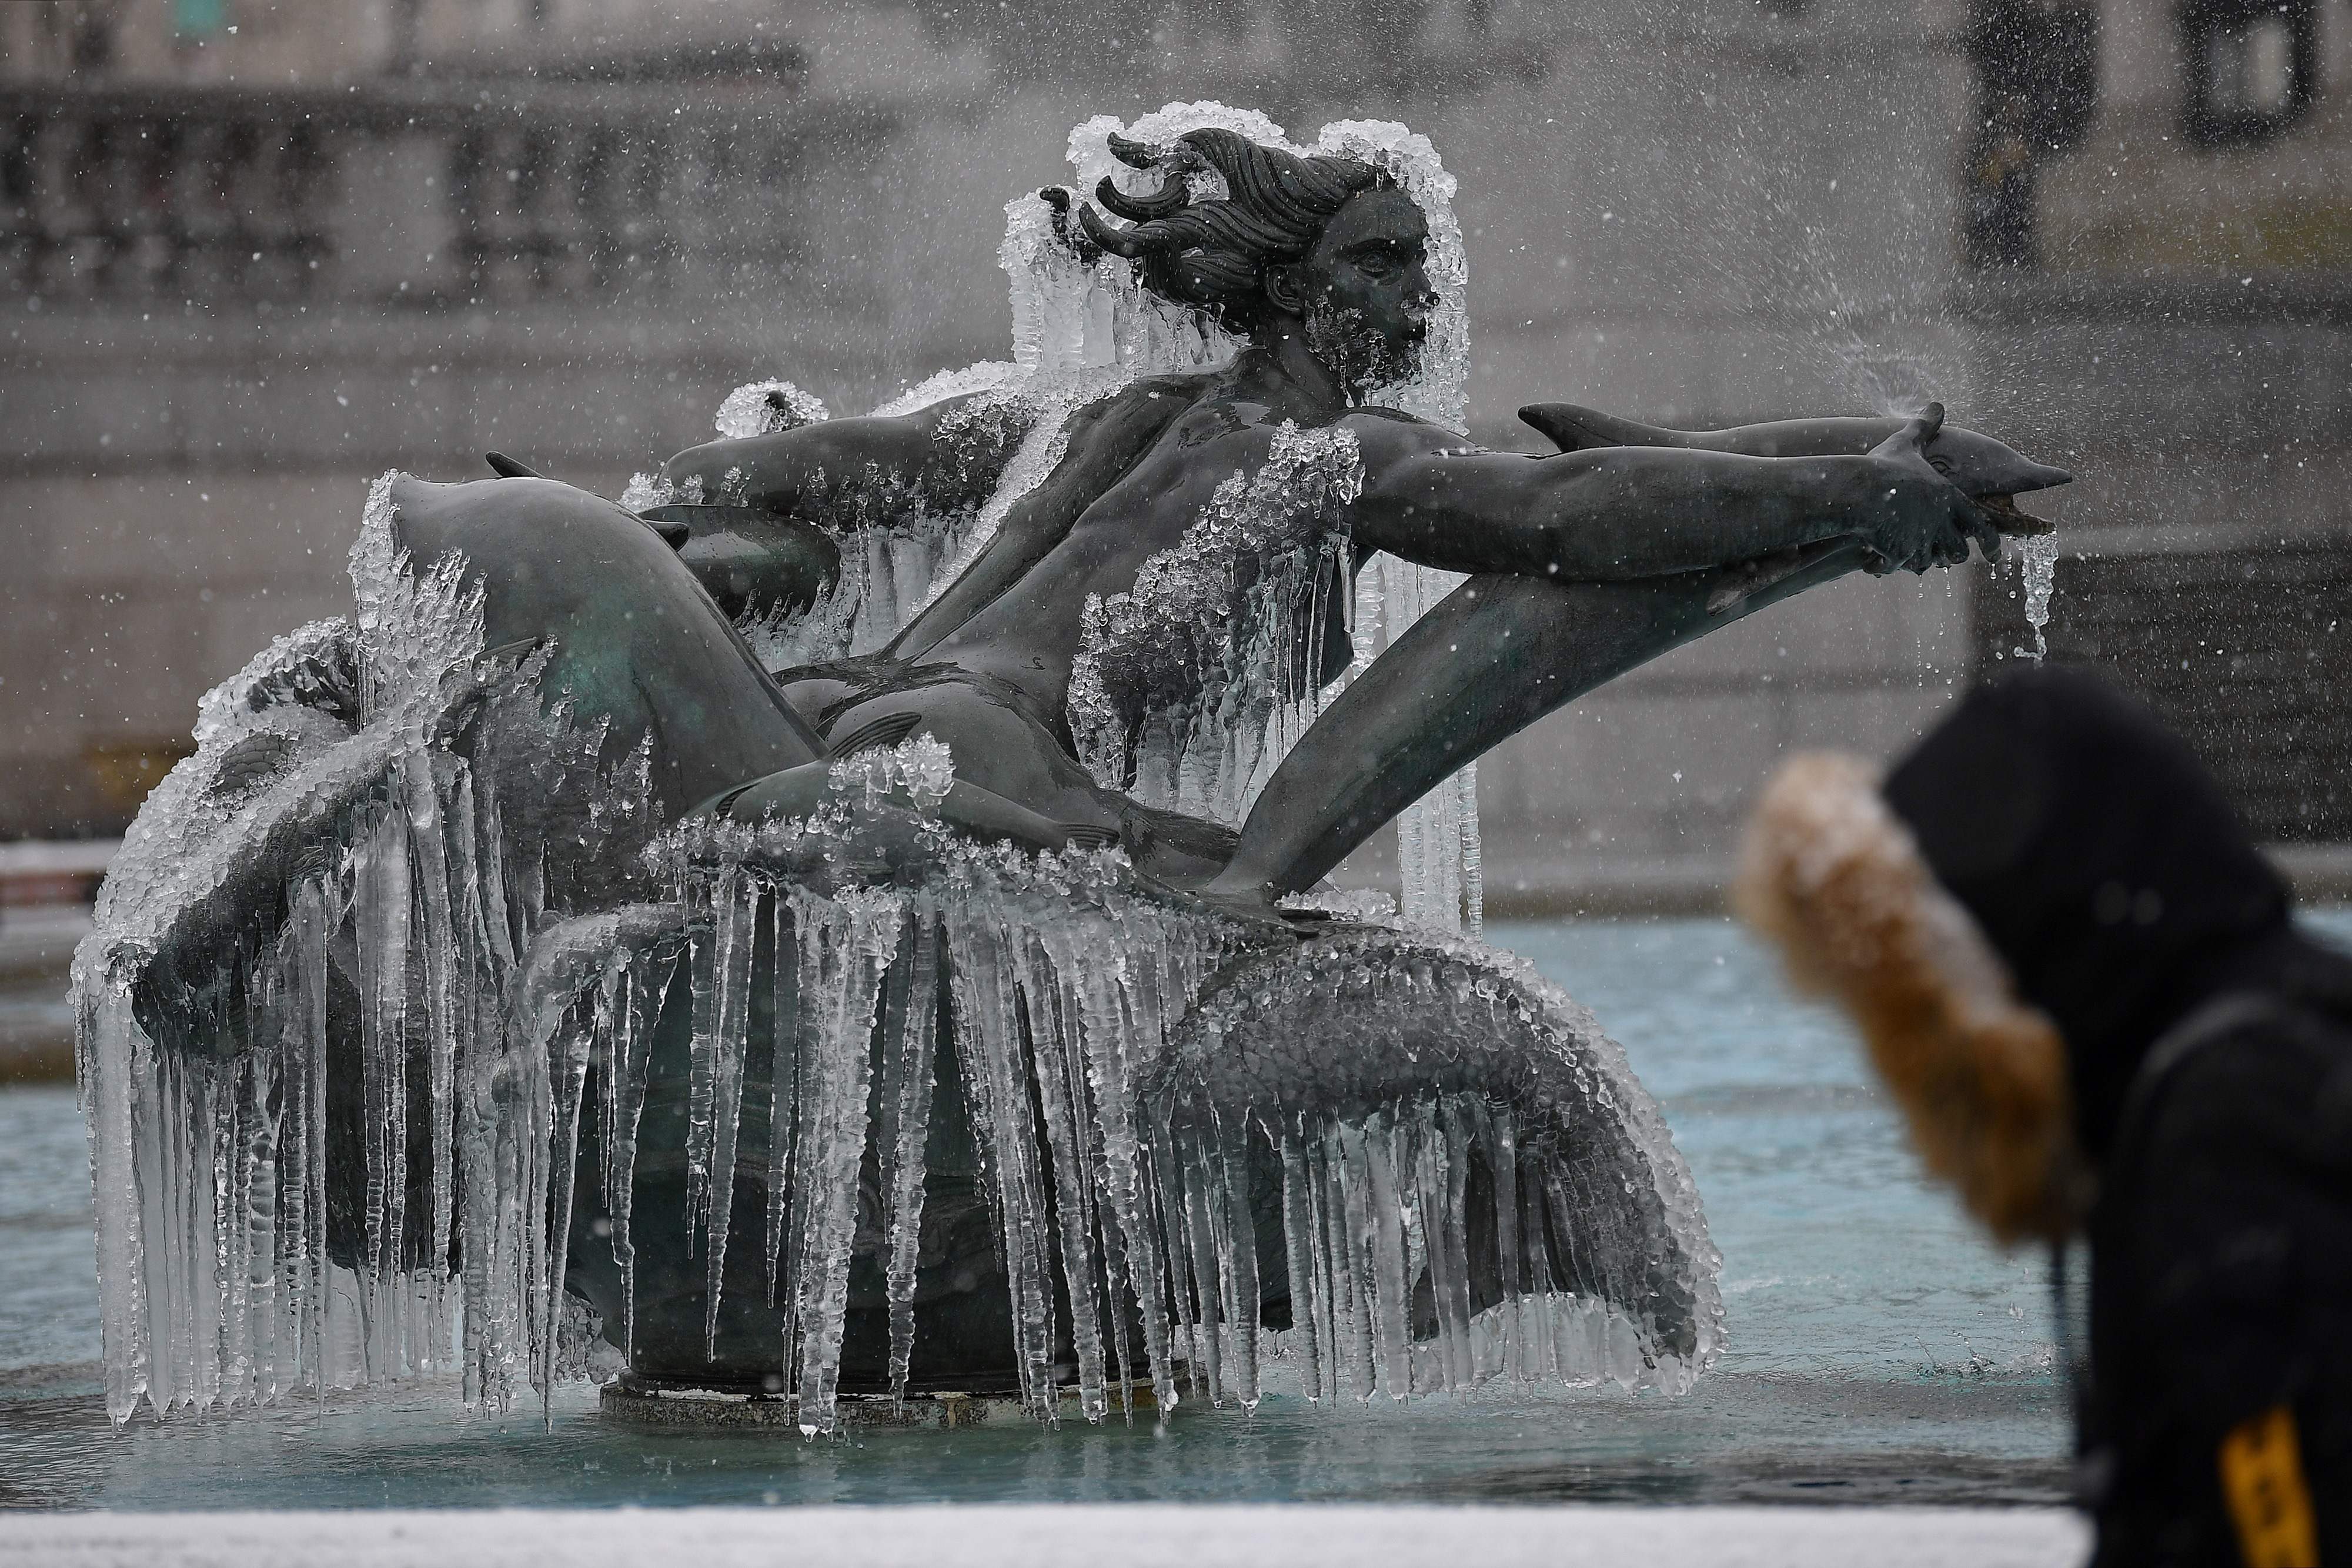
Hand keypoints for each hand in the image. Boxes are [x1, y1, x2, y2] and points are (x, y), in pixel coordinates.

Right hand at [1858, 404, 2006, 574]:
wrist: (1857, 490)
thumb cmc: (1882, 466)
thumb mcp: (1906, 443)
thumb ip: (1924, 427)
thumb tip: (1936, 405)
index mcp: (1949, 498)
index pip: (1983, 527)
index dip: (1991, 543)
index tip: (1995, 555)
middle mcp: (1941, 521)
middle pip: (1958, 552)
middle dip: (1947, 554)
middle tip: (1934, 552)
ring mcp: (1922, 539)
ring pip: (1929, 561)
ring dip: (1916, 558)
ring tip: (1899, 549)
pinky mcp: (1901, 553)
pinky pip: (1898, 566)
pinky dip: (1886, 564)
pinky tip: (1875, 559)